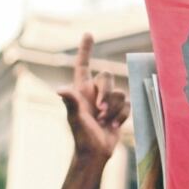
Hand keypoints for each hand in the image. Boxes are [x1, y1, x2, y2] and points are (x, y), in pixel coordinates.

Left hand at [56, 33, 129, 162]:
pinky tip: (111, 127)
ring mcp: (107, 102)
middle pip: (108, 77)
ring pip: (120, 93)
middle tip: (99, 111)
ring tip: (103, 122)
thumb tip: (60, 90)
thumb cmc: (82, 137)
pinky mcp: (118, 111)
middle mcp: (94, 93)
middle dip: (106, 93)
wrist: (95, 153)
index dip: (86, 50)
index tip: (88, 34)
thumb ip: (71, 102)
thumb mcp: (75, 119)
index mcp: (81, 90)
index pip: (83, 65)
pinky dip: (120, 117)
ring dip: (113, 110)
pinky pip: (127, 105)